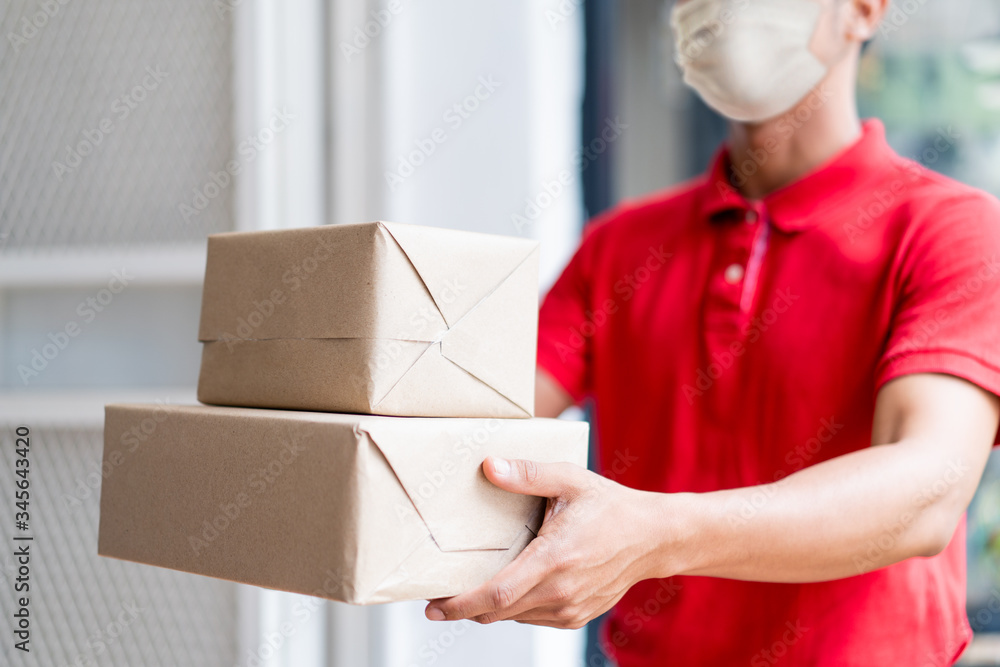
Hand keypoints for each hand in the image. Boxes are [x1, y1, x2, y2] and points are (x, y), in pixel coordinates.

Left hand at [424, 455, 673, 628]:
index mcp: (555, 559)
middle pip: (498, 612)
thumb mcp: (570, 480)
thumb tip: (490, 467)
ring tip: (470, 589)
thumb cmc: (612, 508)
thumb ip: (529, 474)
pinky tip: (509, 588)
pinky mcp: (576, 616)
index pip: (498, 594)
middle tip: (439, 598)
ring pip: (514, 617)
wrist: (654, 538)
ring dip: (489, 607)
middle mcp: (561, 591)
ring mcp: (570, 609)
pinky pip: (533, 618)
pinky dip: (514, 608)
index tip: (435, 605)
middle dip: (464, 608)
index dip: (461, 604)